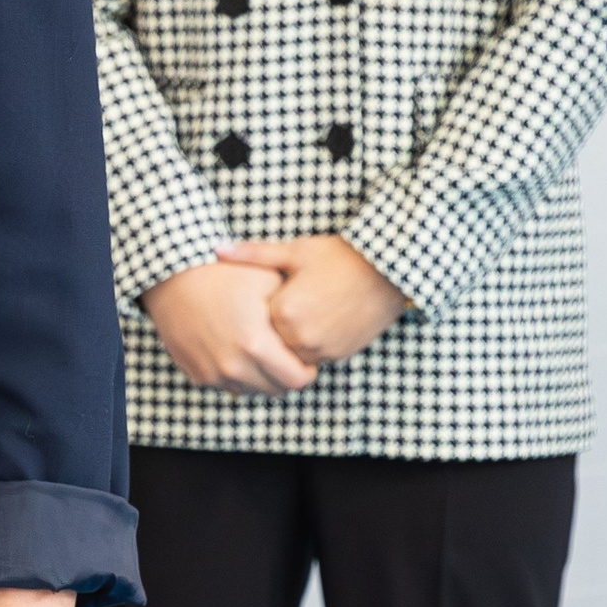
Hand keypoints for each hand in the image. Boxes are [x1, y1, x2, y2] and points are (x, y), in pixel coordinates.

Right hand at [142, 256, 314, 392]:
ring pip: (252, 390)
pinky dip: (238, 374)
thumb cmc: (224, 275)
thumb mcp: (266, 280)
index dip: (308, 370)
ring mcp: (214, 374)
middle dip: (287, 376)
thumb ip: (294, 308)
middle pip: (276, 390)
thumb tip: (314, 325)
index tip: (306, 358)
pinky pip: (228, 385)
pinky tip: (237, 350)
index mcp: (256, 344)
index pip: (298, 379)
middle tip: (286, 355)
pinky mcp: (198, 375)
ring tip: (261, 351)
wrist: (171, 280)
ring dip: (262, 377)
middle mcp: (234, 366)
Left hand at [228, 235, 406, 369]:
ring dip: (292, 338)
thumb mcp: (295, 251)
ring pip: (292, 352)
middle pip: (271, 340)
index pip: (255, 320)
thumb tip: (216, 248)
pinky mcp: (340, 356)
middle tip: (293, 300)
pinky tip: (321, 319)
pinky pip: (314, 358)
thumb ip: (253, 254)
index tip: (270, 291)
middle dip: (274, 325)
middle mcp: (301, 338)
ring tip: (307, 309)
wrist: (390, 270)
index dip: (261, 305)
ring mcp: (322, 350)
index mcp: (285, 312)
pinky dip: (312, 345)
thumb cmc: (341, 256)